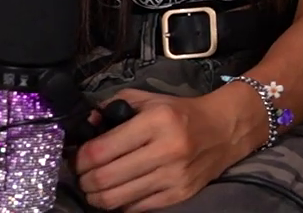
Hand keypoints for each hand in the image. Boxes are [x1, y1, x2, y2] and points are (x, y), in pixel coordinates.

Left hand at [74, 88, 253, 211]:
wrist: (225, 129)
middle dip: (84, 180)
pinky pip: (136, 208)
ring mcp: (174, 176)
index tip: (77, 158)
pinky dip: (120, 203)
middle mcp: (166, 150)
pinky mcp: (180, 194)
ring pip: (115, 198)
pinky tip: (120, 192)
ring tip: (95, 188)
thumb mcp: (150, 100)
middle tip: (82, 176)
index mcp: (157, 121)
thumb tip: (86, 124)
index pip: (101, 150)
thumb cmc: (182, 113)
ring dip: (96, 196)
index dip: (80, 158)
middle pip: (104, 178)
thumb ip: (114, 106)